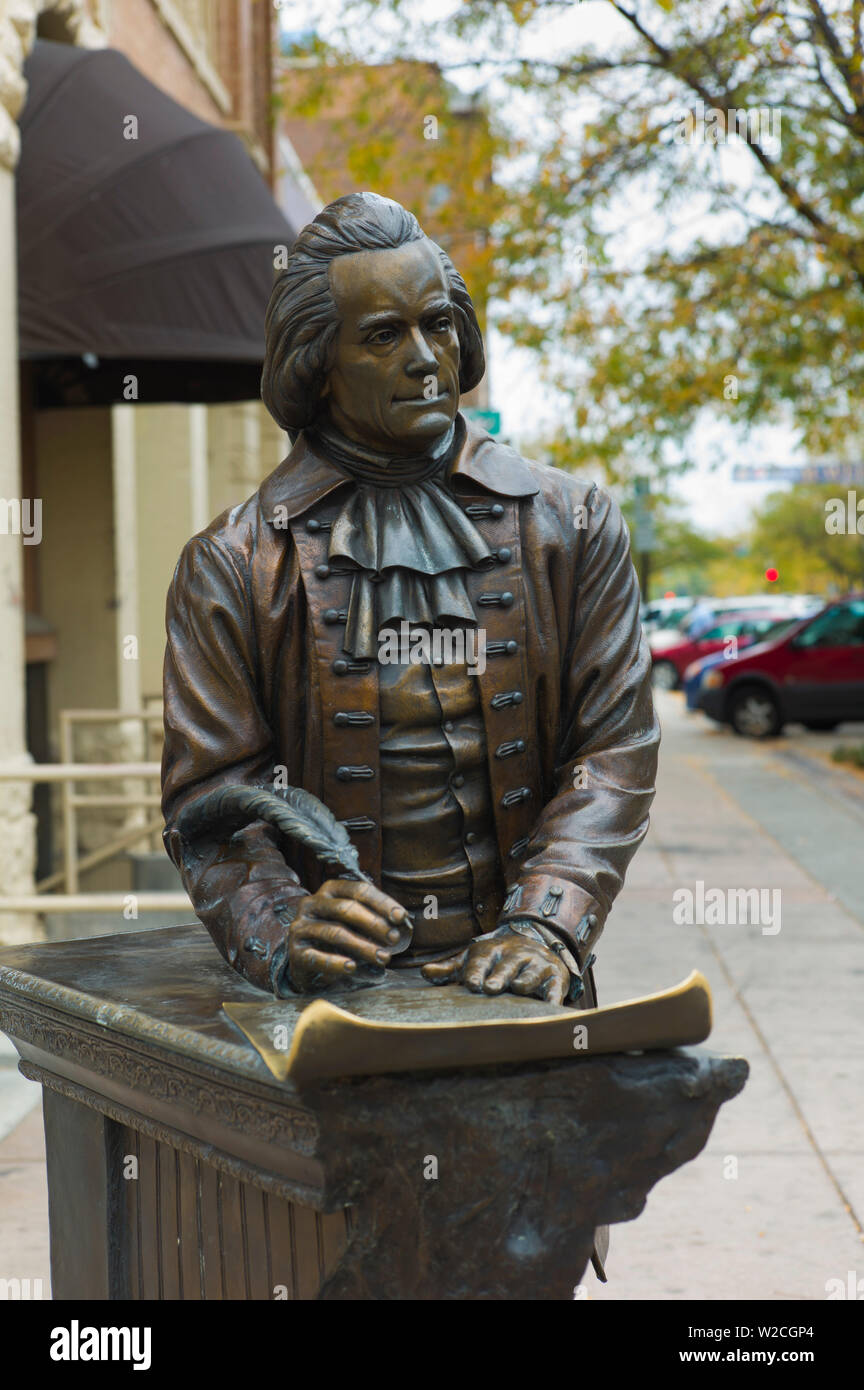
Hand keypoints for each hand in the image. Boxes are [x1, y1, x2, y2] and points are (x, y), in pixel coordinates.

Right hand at [288, 879, 410, 992]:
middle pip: (346, 909)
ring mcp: (301, 927)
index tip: (401, 917)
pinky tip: (353, 967)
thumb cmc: (338, 938)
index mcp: (330, 890)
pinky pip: (317, 957)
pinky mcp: (295, 952)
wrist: (305, 961)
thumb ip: (375, 918)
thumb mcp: (355, 923)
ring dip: (363, 946)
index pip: (359, 890)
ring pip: (335, 933)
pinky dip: (337, 962)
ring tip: (383, 958)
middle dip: (374, 924)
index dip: (382, 903)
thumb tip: (403, 921)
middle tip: (394, 939)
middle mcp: (312, 904)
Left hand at [422, 928, 569, 1004]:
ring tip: (518, 988)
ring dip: (526, 980)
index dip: (476, 971)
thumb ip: (450, 969)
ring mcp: (537, 965)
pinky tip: (551, 1008)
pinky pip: (556, 989)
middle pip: (507, 966)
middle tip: (489, 988)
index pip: (482, 960)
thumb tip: (425, 973)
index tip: (470, 984)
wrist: (538, 941)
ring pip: (531, 974)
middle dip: (499, 976)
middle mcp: (516, 955)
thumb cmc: (497, 959)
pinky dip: (554, 999)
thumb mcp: (473, 959)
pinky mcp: (556, 978)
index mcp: (493, 951)